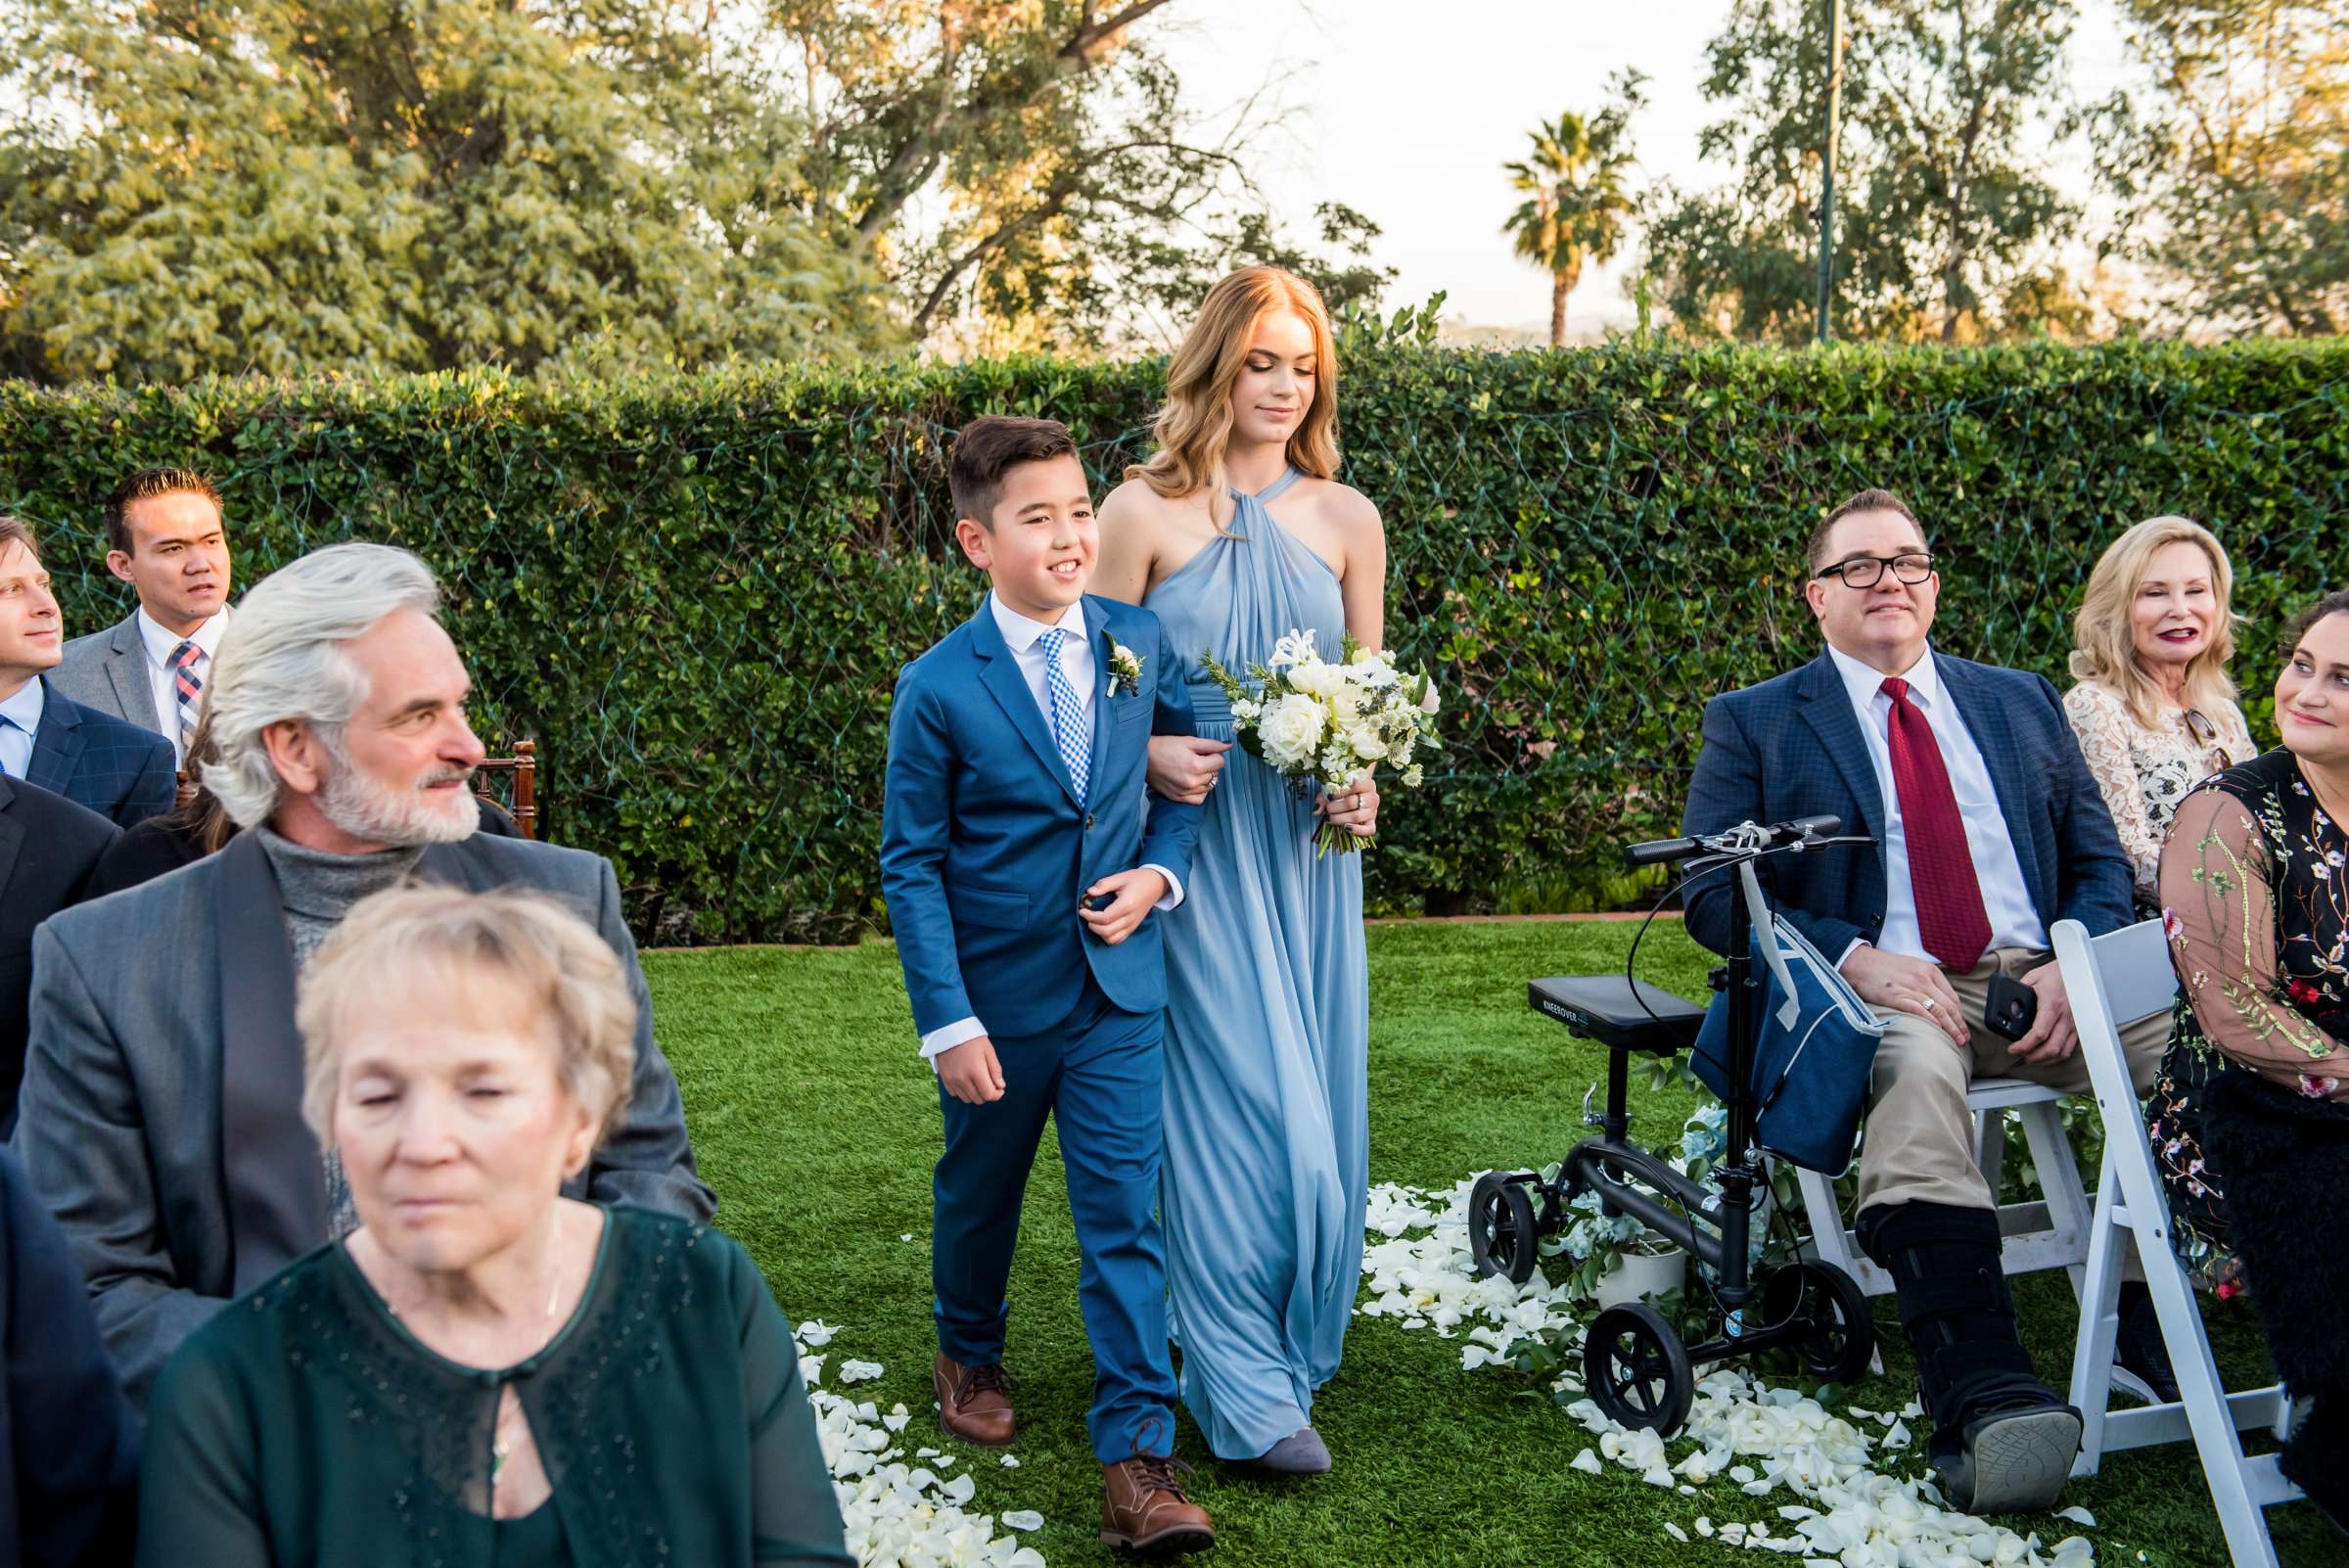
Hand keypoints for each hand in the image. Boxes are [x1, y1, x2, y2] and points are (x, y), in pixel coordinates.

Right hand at [936, 1036, 1005, 1103]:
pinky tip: (967, 1082)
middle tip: (990, 1084)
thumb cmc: (972, 1038)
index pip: (989, 1095)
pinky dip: (963, 1092)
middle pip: (978, 1099)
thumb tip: (1001, 1086)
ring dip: (975, 1094)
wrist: (949, 1029)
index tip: (1000, 1089)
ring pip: (967, 1099)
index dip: (997, 1095)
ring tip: (978, 1083)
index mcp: (976, 1072)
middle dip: (987, 1094)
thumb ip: (995, 1070)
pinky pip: (955, 1094)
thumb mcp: (988, 1051)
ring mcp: (952, 1080)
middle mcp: (963, 1079)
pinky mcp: (944, 1079)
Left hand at [1079, 867, 1168, 945]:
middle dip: (1093, 926)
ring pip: (1112, 939)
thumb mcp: (1120, 877)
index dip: (1090, 916)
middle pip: (1107, 932)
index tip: (1082, 910)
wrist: (1156, 885)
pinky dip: (1108, 937)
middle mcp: (1130, 918)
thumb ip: (1104, 884)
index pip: (1105, 918)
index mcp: (1127, 905)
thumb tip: (1089, 892)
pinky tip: (1104, 926)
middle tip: (1087, 916)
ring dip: (1100, 933)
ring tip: (1095, 922)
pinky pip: (1119, 939)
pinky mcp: (1133, 928)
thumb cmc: (1137, 879)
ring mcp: (1133, 925)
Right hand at [1147, 735, 1230, 803]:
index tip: (1204, 752)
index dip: (1214, 755)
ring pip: (1209, 786)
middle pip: (1215, 774)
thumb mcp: (1189, 741)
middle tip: (1195, 759)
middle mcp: (1193, 782)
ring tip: (1192, 770)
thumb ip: (1211, 744)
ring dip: (1205, 778)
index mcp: (1196, 766)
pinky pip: (1199, 799)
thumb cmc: (1164, 746)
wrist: (1143, 758)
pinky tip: (1193, 783)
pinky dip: (1200, 791)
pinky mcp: (1179, 798)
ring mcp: (1186, 792)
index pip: (1220, 762)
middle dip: (1209, 766)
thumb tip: (1228, 746)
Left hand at [1316, 771, 1379, 836]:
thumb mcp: (1334, 788)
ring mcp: (1373, 810)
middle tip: (1328, 809)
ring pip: (1357, 816)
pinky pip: (1368, 829)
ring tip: (1330, 818)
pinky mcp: (1372, 822)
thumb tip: (1316, 810)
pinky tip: (1345, 828)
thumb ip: (1324, 796)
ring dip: (1340, 819)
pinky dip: (1357, 830)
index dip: (1339, 792)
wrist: (1357, 796)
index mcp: (1366, 783)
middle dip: (1336, 807)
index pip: (1354, 785)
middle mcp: (1373, 796)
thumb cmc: (1343, 790)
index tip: (1329, 796)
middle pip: (1353, 802)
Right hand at [1839, 945, 1967, 1046]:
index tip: (1963, 1028)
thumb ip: (1927, 981)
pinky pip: (1920, 1011)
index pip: (1952, 997)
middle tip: (1964, 1039)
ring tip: (1956, 1040)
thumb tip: (1939, 1001)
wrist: (1860, 963)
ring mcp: (1911, 988)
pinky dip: (1932, 1022)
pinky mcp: (1897, 997)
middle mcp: (1924, 979)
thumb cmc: (1884, 967)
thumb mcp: (1912, 967)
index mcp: (1930, 971)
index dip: (1960, 1015)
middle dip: (1959, 1025)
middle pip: (1949, 1006)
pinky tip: (1938, 1032)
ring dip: (1951, 1028)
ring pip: (1939, 1011)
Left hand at [2008, 961, 2078, 1064]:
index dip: (2024, 1046)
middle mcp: (2066, 1017)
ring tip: (2031, 1057)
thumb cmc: (2055, 974)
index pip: (2039, 1033)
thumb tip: (2010, 1009)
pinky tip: (2047, 1053)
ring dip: (2045, 1059)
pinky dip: (2058, 1055)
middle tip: (2020, 1055)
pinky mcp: (2078, 1026)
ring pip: (2062, 1052)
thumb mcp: (2033, 978)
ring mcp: (2074, 1024)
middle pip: (2051, 1048)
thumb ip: (2019, 993)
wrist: (2078, 970)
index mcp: (2052, 1005)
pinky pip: (2070, 1047)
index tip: (2013, 1049)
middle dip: (2033, 1057)